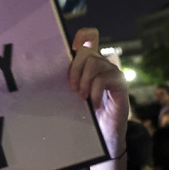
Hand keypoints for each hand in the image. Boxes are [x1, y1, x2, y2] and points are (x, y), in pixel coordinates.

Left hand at [68, 28, 128, 156]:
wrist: (105, 133)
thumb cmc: (88, 114)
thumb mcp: (75, 94)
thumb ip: (70, 81)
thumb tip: (48, 73)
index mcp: (90, 64)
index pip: (90, 37)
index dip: (82, 35)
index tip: (72, 46)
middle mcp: (103, 64)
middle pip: (86, 52)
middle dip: (75, 70)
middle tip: (74, 89)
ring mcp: (112, 73)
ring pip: (94, 63)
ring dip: (84, 81)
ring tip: (82, 97)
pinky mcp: (120, 83)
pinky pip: (104, 78)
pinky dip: (95, 91)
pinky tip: (94, 104)